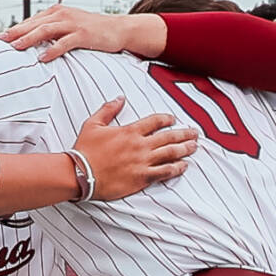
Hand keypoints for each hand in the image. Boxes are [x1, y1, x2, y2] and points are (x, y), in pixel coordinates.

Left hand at [0, 6, 161, 61]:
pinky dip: (52, 50)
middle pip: (33, 24)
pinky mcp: (84, 34)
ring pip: (45, 30)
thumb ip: (52, 31)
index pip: (30, 21)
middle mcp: (62, 14)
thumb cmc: (92, 31)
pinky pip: (65, 42)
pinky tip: (42, 58)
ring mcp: (73, 23)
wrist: (119, 29)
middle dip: (15, 32)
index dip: (14, 30)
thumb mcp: (69, 26)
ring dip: (29, 38)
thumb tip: (32, 43)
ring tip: (15, 48)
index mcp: (56, 12)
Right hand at [75, 97, 198, 199]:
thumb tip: (120, 98)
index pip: (155, 122)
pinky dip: (176, 168)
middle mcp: (140, 145)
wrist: (80, 174)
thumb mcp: (93, 124)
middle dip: (184, 134)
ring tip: (194, 146)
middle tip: (195, 133)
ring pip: (171, 153)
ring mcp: (143, 162)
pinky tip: (184, 166)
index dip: (167, 119)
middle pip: (169, 137)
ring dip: (185, 149)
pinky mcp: (142, 178)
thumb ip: (108, 109)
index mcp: (129, 131)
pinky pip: (164, 172)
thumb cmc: (84, 150)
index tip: (173, 119)